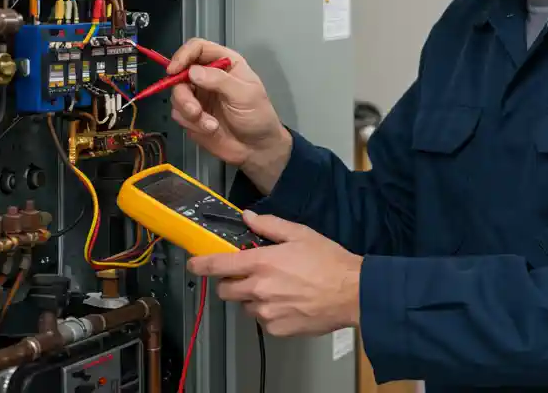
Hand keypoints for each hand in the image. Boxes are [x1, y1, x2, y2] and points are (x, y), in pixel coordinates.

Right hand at [167, 38, 290, 185]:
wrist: (256, 149)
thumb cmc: (258, 116)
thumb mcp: (245, 95)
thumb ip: (219, 80)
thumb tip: (193, 71)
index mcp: (225, 64)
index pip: (197, 48)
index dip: (183, 55)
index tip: (174, 70)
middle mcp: (208, 76)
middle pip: (180, 73)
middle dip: (183, 94)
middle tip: (195, 110)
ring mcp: (199, 96)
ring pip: (177, 95)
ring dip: (189, 112)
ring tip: (209, 125)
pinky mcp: (192, 115)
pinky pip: (178, 114)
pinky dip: (191, 124)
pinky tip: (209, 129)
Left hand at [188, 211, 361, 337]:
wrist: (353, 293)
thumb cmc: (329, 262)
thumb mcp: (300, 234)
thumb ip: (270, 225)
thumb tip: (248, 218)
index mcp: (261, 263)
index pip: (218, 265)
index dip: (201, 264)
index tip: (194, 263)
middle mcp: (259, 289)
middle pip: (225, 291)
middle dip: (231, 283)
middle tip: (250, 275)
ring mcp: (267, 312)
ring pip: (245, 306)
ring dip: (253, 298)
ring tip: (278, 289)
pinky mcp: (277, 328)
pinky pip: (263, 320)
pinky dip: (270, 312)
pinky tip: (289, 302)